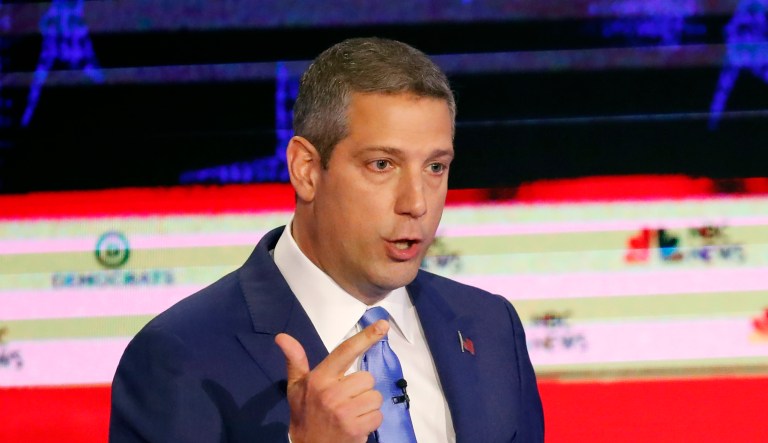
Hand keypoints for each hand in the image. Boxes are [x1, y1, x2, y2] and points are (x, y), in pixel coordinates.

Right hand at [275, 320, 387, 442]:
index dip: (365, 337)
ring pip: (375, 397)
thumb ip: (295, 359)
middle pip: (367, 378)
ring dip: (367, 406)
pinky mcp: (355, 429)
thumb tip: (281, 336)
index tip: (383, 325)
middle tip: (346, 400)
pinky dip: (371, 422)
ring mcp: (344, 412)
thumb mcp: (296, 386)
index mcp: (319, 378)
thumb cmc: (305, 414)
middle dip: (361, 389)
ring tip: (351, 413)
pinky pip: (378, 416)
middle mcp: (331, 393)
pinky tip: (356, 425)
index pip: (345, 352)